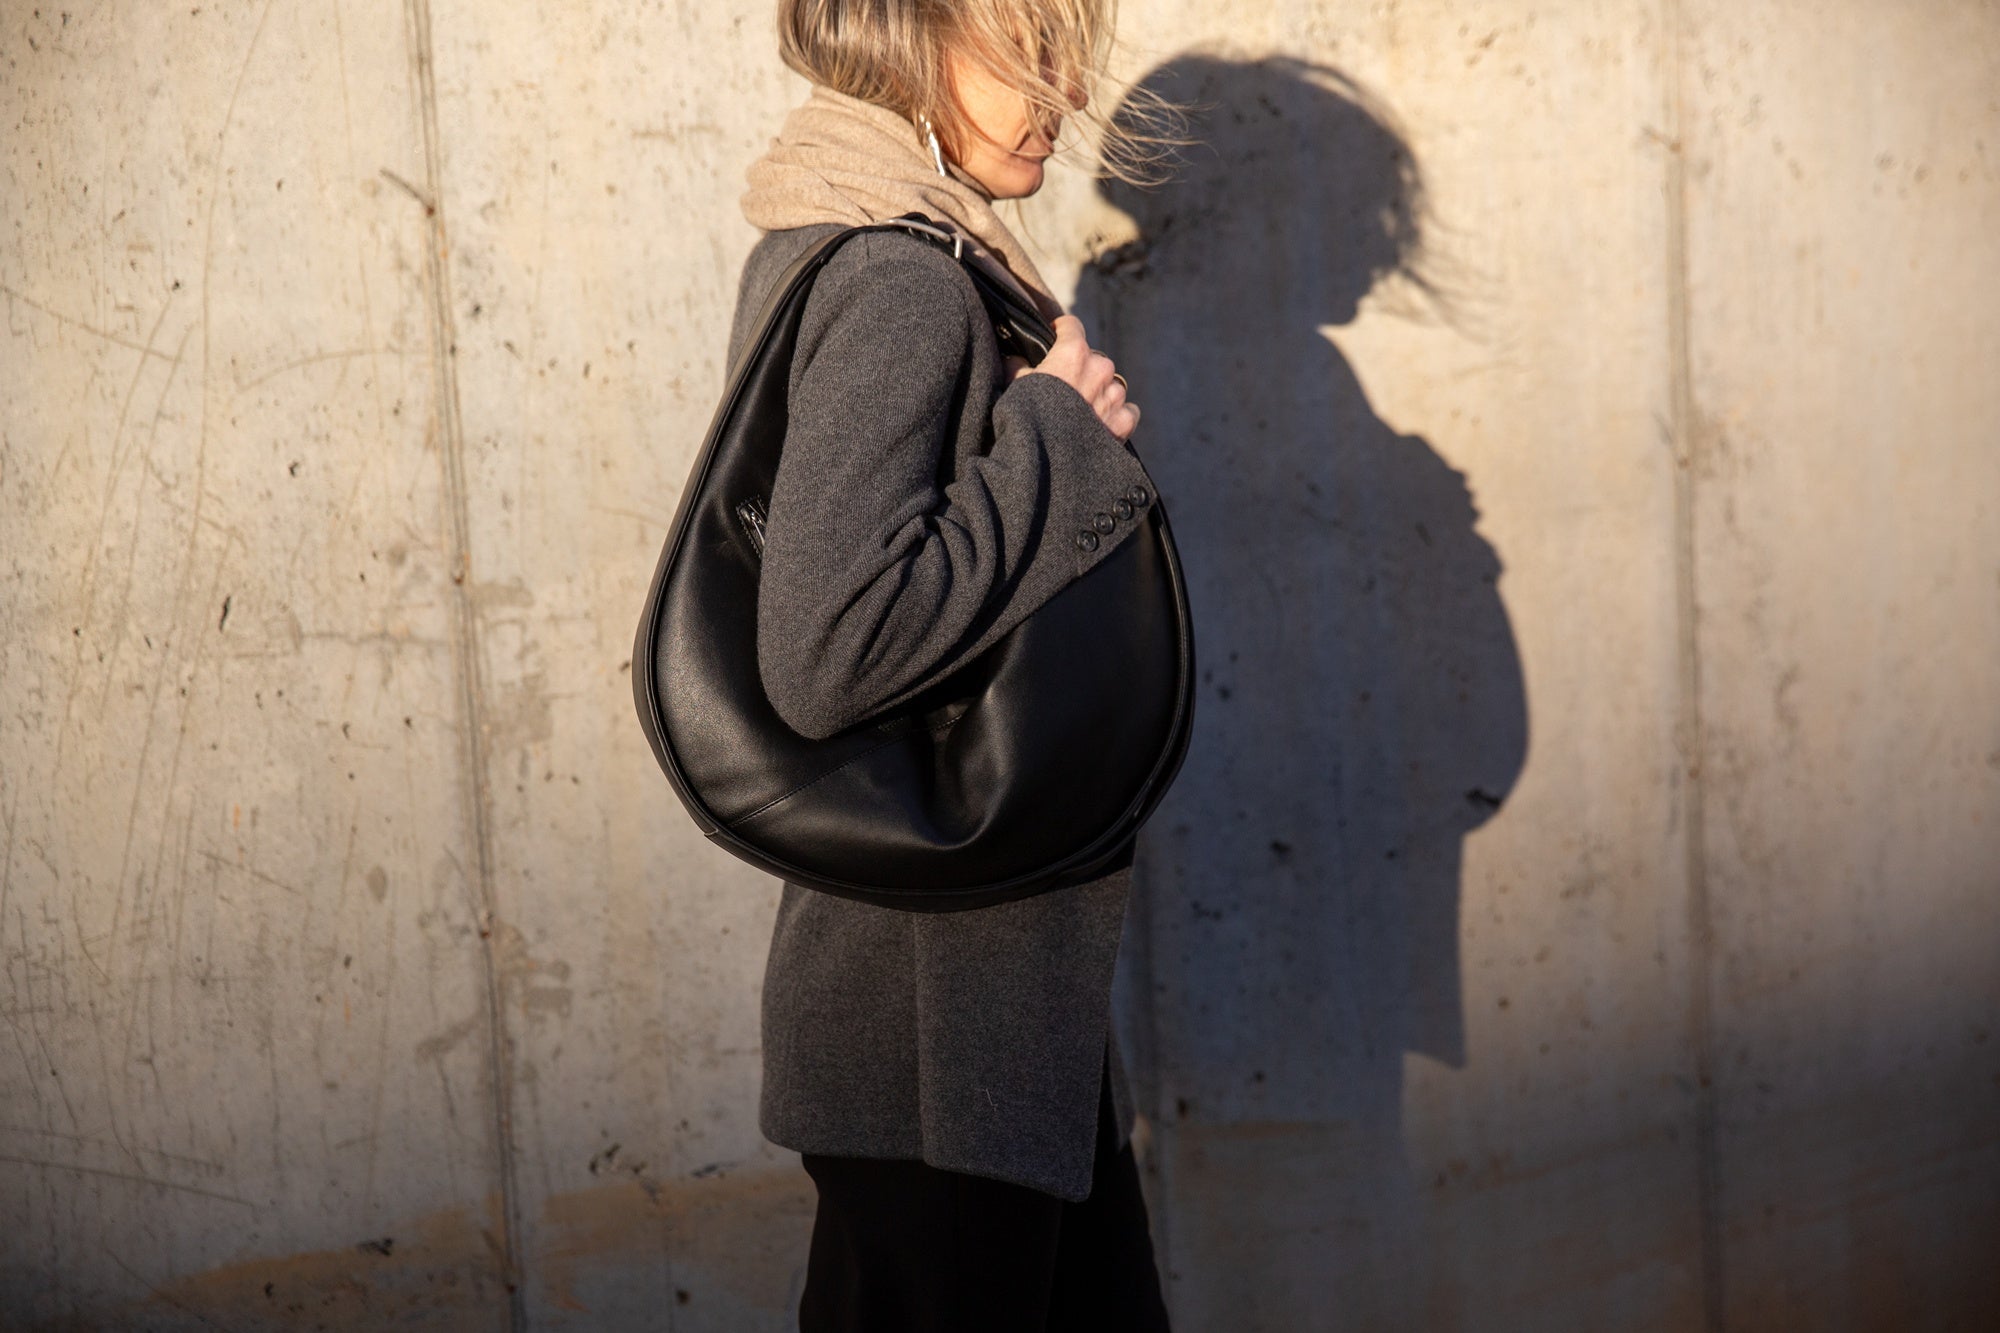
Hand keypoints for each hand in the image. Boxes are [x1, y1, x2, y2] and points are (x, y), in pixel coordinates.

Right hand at [1007, 315, 1140, 439]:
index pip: (1072, 326)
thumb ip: (1017, 364)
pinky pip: (1127, 410)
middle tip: (1064, 391)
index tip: (1057, 336)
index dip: (1062, 330)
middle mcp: (1100, 367)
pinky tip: (1100, 426)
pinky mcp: (1124, 421)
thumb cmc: (1026, 418)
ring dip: (1099, 394)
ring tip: (1080, 414)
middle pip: (1094, 360)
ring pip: (1111, 386)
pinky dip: (1116, 416)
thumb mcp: (1014, 385)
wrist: (1045, 460)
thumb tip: (1014, 358)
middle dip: (1082, 370)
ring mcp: (1115, 395)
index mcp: (1073, 352)